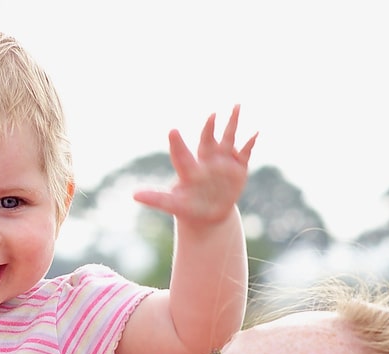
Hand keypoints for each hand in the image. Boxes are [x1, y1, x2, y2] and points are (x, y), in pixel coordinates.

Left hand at [133, 105, 256, 227]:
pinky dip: (249, 143)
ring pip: (227, 138)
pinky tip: (255, 132)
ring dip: (232, 123)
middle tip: (211, 114)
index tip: (172, 131)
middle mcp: (206, 159)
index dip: (177, 144)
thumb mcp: (173, 205)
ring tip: (235, 106)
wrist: (208, 213)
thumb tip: (133, 195)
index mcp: (189, 167)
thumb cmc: (188, 207)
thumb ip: (156, 199)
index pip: (182, 154)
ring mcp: (223, 161)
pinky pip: (245, 152)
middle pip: (207, 139)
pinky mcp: (237, 167)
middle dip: (209, 127)